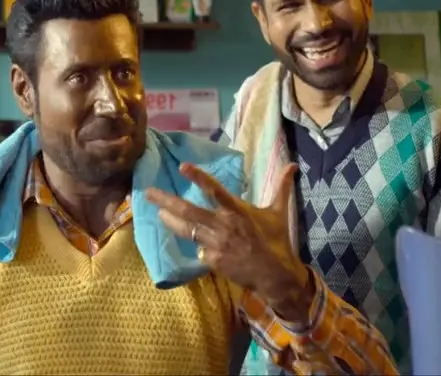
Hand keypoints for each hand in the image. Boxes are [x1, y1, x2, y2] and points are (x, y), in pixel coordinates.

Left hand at [145, 162, 314, 321]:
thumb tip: (293, 166)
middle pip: (188, 211)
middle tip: (147, 193)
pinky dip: (197, 244)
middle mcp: (223, 225)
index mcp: (237, 211)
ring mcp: (215, 244)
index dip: (198, 177)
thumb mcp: (279, 212)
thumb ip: (282, 188)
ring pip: (186, 230)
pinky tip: (194, 241)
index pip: (214, 190)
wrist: (275, 275)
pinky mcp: (212, 260)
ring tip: (158, 213)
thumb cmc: (276, 240)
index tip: (182, 166)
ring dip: (170, 221)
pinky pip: (199, 249)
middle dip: (165, 201)